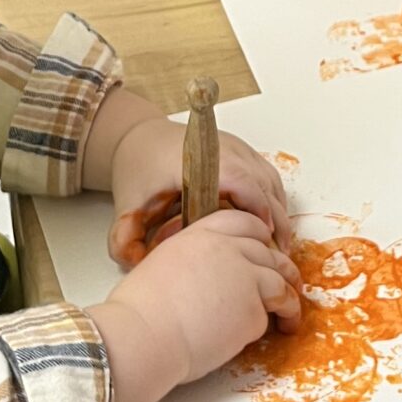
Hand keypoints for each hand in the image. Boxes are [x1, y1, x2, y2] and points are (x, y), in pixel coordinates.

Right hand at [91, 210, 302, 401]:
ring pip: (280, 283)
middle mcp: (227, 249)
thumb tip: (208, 280)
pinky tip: (258, 337)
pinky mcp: (253, 308)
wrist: (143, 335)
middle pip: (268, 253)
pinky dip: (266, 327)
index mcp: (200, 235)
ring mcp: (244, 276)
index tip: (266, 248)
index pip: (243, 223)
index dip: (260, 235)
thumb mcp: (164, 266)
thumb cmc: (142, 311)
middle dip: (284, 270)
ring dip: (290, 302)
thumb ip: (194, 263)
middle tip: (289, 285)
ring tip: (290, 319)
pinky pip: (267, 317)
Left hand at [109, 115, 290, 248]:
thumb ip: (124, 238)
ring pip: (270, 180)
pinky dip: (272, 199)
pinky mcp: (242, 151)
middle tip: (277, 254)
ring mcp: (237, 147)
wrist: (140, 138)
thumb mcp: (128, 206)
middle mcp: (224, 149)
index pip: (243, 182)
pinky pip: (267, 175)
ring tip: (277, 243)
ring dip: (277, 210)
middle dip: (275, 219)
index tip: (263, 239)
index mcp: (200, 161)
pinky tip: (268, 223)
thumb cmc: (140, 168)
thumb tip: (133, 263)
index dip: (259, 211)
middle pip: (264, 183)